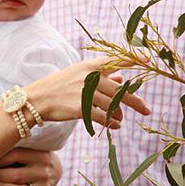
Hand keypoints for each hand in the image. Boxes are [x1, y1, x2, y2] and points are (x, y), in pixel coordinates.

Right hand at [25, 57, 149, 126]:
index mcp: (89, 66)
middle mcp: (89, 77)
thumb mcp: (79, 75)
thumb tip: (122, 78)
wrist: (37, 99)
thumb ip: (102, 76)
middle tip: (146, 110)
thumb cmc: (59, 87)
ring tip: (120, 120)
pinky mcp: (80, 108)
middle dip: (135, 102)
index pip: (114, 61)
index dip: (131, 60)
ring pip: (112, 106)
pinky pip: (103, 117)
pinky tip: (115, 126)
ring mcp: (85, 92)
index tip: (146, 59)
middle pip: (120, 90)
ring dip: (119, 115)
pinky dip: (112, 123)